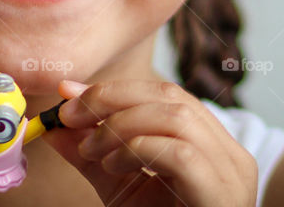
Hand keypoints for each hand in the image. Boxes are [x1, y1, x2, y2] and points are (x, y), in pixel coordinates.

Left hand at [42, 79, 257, 206]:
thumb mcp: (118, 186)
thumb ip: (90, 155)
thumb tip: (54, 125)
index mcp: (209, 144)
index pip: (164, 94)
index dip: (115, 89)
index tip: (68, 95)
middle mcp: (228, 153)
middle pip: (169, 97)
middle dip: (112, 99)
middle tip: (70, 114)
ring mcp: (229, 173)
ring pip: (176, 118)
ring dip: (121, 125)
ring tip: (90, 149)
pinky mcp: (220, 194)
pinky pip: (180, 154)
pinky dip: (137, 149)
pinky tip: (112, 165)